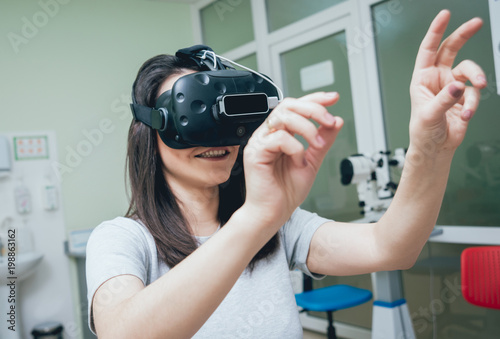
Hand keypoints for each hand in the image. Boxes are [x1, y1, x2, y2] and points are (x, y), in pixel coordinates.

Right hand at [242, 92, 342, 227]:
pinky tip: (298, 162)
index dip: (314, 99)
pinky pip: (278, 138)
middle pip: (288, 105)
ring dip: (307, 127)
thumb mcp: (312, 162)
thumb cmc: (286, 192)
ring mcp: (260, 142)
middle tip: (329, 121)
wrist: (273, 213)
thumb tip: (336, 121)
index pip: (295, 107)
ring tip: (318, 143)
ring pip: (283, 117)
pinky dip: (295, 148)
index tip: (333, 98)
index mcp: (280, 134)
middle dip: (313, 109)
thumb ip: (323, 141)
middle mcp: (268, 134)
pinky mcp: (255, 153)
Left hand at [409, 10, 486, 157]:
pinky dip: (473, 103)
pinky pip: (475, 93)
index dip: (435, 31)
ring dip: (476, 77)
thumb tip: (458, 87)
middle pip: (451, 50)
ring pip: (469, 71)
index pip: (428, 50)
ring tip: (478, 87)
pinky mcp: (465, 98)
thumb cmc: (423, 132)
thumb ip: (444, 100)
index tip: (445, 15)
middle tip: (477, 23)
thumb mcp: (429, 115)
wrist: (435, 149)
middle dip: (463, 35)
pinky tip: (466, 115)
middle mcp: (437, 79)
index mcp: (422, 79)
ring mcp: (452, 87)